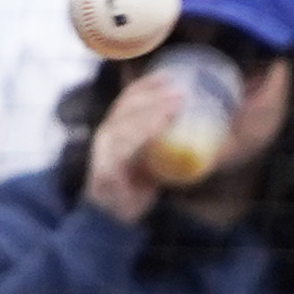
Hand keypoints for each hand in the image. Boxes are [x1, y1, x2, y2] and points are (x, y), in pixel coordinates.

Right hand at [80, 69, 185, 223]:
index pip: (127, 99)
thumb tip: (190, 127)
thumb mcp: (149, 158)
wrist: (112, 218)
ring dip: (152, 111)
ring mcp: (104, 152)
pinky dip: (144, 134)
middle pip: (126, 106)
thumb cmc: (134, 186)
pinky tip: (161, 128)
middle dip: (153, 95)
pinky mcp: (106, 169)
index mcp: (114, 129)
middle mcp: (106, 136)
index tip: (169, 75)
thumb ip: (160, 142)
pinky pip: (125, 147)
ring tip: (176, 105)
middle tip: (180, 90)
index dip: (146, 85)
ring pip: (126, 123)